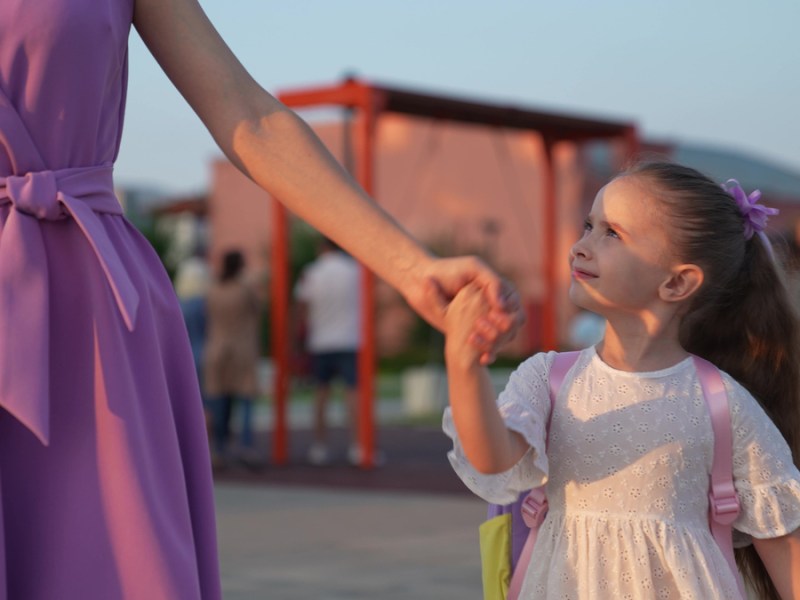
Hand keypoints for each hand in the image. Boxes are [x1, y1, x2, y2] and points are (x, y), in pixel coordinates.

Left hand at [403, 256, 524, 364]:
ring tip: (475, 340)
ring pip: (504, 338)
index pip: (515, 305)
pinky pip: (489, 347)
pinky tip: (482, 358)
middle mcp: (493, 306)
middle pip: (514, 323)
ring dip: (496, 343)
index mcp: (496, 290)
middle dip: (503, 330)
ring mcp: (484, 320)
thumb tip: (503, 306)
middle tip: (482, 328)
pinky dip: (489, 353)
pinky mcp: (474, 332)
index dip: (509, 313)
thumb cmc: (447, 271)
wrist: (421, 282)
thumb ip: (492, 282)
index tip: (493, 315)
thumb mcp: (473, 269)